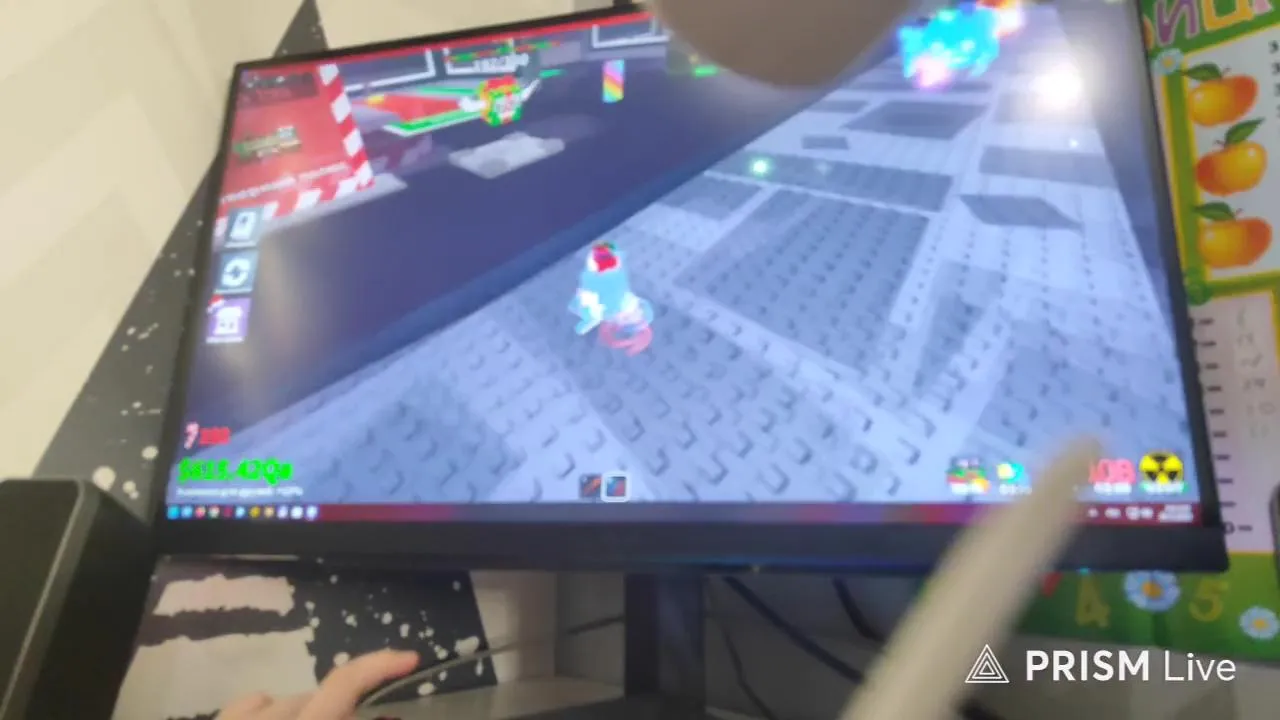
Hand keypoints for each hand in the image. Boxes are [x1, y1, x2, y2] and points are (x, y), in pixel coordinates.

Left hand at [217, 649, 418, 719]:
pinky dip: (267, 712)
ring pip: (284, 702)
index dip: (379, 666)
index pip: (344, 683)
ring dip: (304, 716)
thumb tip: (386, 716)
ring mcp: (241, 716)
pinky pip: (251, 703)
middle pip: (315, 698)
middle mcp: (271, 713)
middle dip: (336, 712)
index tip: (410, 659)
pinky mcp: (223, 719)